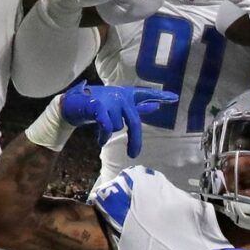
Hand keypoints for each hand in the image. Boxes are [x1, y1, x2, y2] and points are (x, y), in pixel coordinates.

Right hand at [59, 83, 176, 154]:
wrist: (74, 104)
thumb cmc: (100, 104)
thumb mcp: (120, 105)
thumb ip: (138, 106)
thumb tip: (156, 106)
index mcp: (127, 95)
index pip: (146, 94)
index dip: (160, 95)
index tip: (175, 98)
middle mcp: (121, 96)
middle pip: (134, 122)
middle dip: (134, 140)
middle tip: (133, 155)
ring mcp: (110, 101)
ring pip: (118, 127)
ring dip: (109, 133)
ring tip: (101, 128)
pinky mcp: (98, 107)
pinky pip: (107, 128)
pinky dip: (103, 137)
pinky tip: (101, 141)